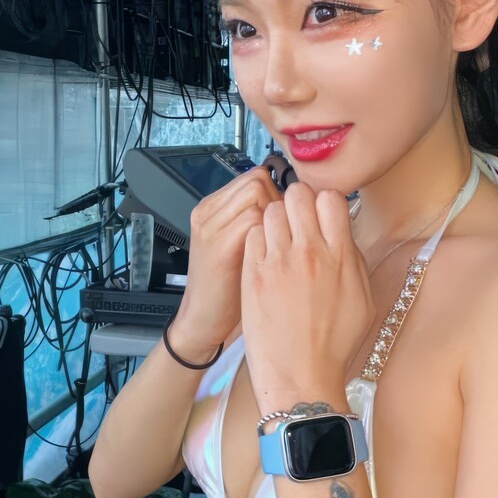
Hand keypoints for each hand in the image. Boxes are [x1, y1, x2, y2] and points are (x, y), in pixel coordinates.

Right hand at [168, 163, 281, 357]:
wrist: (203, 321)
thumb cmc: (230, 287)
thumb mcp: (241, 245)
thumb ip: (258, 221)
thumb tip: (295, 205)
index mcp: (214, 207)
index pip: (255, 177)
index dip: (278, 194)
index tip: (289, 220)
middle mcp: (209, 211)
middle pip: (257, 180)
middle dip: (280, 202)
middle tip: (287, 232)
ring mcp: (211, 226)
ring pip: (257, 194)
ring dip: (277, 216)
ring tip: (280, 244)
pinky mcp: (219, 245)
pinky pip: (254, 219)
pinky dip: (272, 233)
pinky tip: (276, 255)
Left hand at [240, 181, 374, 414]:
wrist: (301, 379)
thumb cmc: (332, 347)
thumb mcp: (363, 302)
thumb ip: (353, 261)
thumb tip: (343, 236)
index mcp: (341, 256)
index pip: (330, 198)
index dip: (324, 203)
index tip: (320, 216)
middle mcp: (310, 252)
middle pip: (298, 195)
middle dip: (297, 203)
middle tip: (296, 222)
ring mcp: (278, 262)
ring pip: (271, 210)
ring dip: (276, 220)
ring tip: (278, 242)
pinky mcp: (252, 274)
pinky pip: (252, 235)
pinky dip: (258, 240)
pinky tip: (264, 259)